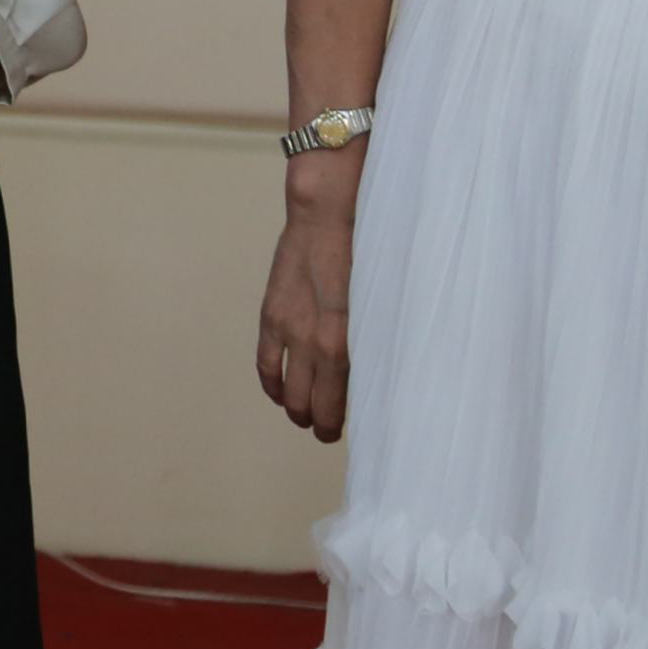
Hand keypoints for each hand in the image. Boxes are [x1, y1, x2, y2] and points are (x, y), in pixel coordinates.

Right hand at [257, 200, 354, 441]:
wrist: (325, 215)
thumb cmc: (365, 253)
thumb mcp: (381, 303)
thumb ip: (373, 341)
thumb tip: (376, 373)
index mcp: (343, 344)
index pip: (335, 405)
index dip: (334, 426)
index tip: (338, 432)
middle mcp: (312, 344)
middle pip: (308, 404)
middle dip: (316, 422)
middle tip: (324, 428)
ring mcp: (288, 330)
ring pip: (286, 390)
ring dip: (294, 407)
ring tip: (302, 412)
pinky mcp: (271, 315)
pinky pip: (266, 362)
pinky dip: (271, 383)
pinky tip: (278, 391)